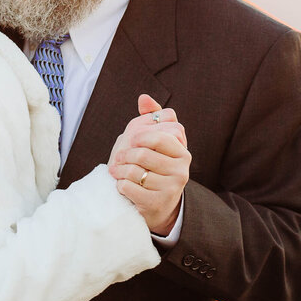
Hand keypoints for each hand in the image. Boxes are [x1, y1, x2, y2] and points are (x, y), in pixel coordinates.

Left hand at [107, 95, 190, 234]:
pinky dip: (120, 185)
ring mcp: (171, 189)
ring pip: (134, 171)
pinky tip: (122, 185)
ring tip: (118, 171)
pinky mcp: (157, 203)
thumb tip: (144, 98)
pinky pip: (129, 188)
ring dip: (119, 170)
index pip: (158, 137)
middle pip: (142, 154)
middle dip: (125, 155)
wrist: (158, 203)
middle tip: (118, 158)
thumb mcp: (157, 141)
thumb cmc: (154, 166)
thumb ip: (153, 117)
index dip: (139, 137)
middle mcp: (182, 170)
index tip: (132, 141)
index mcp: (182, 152)